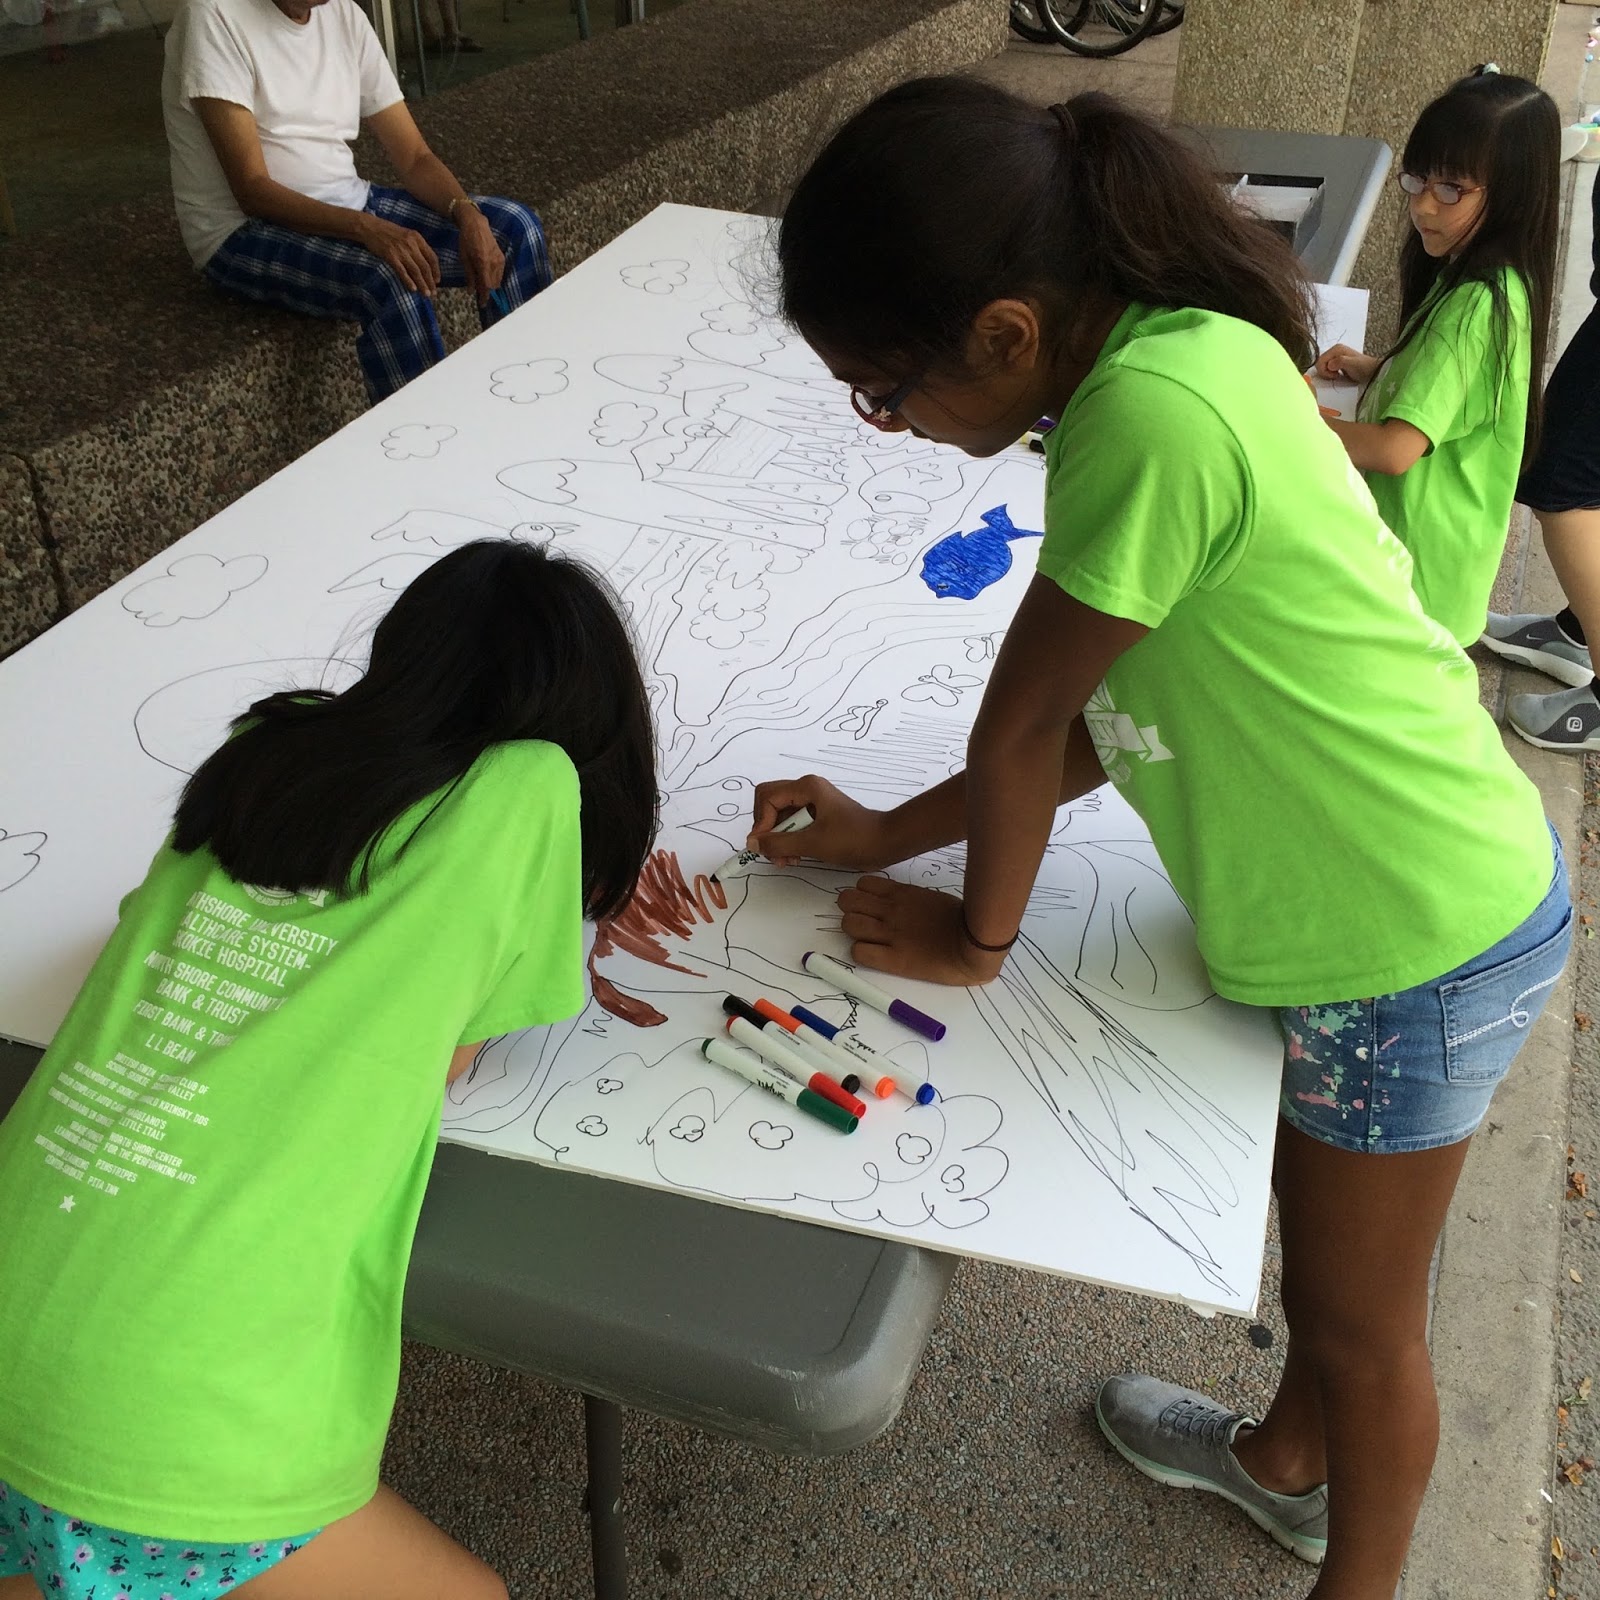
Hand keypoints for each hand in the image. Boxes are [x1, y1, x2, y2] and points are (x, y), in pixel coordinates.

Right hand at [359, 215, 440, 294]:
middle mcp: (411, 244)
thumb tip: (426, 264)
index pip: (432, 257)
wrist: (370, 227)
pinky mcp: (390, 256)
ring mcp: (401, 250)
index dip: (436, 271)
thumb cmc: (388, 232)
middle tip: (433, 293)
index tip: (437, 281)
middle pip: (425, 266)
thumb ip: (417, 246)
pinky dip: (408, 281)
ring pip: (415, 271)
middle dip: (430, 282)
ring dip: (422, 284)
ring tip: (426, 294)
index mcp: (417, 238)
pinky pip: (402, 271)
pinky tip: (413, 289)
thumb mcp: (407, 235)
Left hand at [456, 206, 505, 305]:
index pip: (486, 286)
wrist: (476, 225)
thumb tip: (471, 291)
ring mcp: (500, 260)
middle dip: (487, 290)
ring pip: (497, 280)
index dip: (485, 297)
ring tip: (482, 281)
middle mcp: (494, 263)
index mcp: (483, 263)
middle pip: (493, 285)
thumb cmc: (466, 240)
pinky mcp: (502, 258)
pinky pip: (500, 273)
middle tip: (478, 291)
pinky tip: (487, 274)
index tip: (482, 304)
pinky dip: (494, 277)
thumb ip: (470, 276)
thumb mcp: (464, 259)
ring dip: (491, 284)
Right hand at [749, 775, 891, 870]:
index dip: (761, 822)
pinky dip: (789, 842)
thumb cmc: (852, 839)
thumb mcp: (812, 843)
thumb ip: (779, 843)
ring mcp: (812, 803)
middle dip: (768, 831)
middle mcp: (806, 790)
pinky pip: (793, 826)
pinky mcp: (817, 817)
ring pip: (780, 818)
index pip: (766, 797)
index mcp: (805, 787)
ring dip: (778, 840)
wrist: (885, 843)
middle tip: (774, 854)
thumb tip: (752, 843)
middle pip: (769, 805)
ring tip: (786, 861)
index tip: (766, 846)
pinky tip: (795, 858)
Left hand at [837, 877, 1004, 985]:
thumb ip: (913, 899)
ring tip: (866, 938)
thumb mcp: (933, 898)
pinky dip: (861, 952)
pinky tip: (874, 954)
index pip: (863, 884)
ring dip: (853, 931)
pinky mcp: (894, 959)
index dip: (861, 894)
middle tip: (862, 920)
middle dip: (850, 910)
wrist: (975, 945)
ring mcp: (891, 934)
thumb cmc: (963, 921)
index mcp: (902, 894)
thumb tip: (902, 903)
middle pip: (848, 901)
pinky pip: (859, 952)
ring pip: (849, 924)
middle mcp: (891, 911)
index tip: (868, 903)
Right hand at [1315, 344, 1378, 383]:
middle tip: (1335, 376)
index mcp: (1336, 349)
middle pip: (1320, 363)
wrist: (1373, 371)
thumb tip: (1329, 365)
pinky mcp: (1338, 362)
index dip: (1323, 370)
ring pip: (1323, 366)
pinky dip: (1330, 373)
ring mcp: (1336, 356)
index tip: (1333, 375)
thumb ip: (1340, 362)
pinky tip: (1338, 374)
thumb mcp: (1351, 364)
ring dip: (1327, 373)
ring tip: (1338, 375)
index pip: (1319, 361)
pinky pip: (1327, 368)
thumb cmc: (1363, 368)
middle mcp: (1334, 350)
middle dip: (1325, 372)